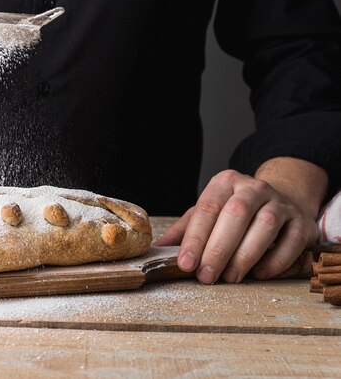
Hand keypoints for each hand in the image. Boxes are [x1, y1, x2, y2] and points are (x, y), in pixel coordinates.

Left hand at [154, 168, 320, 283]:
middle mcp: (253, 188)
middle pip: (236, 214)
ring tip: (230, 278)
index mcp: (224, 183)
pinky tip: (259, 274)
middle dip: (218, 248)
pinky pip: (292, 240)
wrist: (280, 200)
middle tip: (206, 276)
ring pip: (265, 224)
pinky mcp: (302, 221)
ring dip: (245, 255)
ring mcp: (280, 203)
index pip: (206, 209)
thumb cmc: (234, 212)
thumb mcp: (207, 213)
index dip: (195, 238)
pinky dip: (276, 260)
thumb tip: (157, 248)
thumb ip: (185, 230)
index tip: (185, 264)